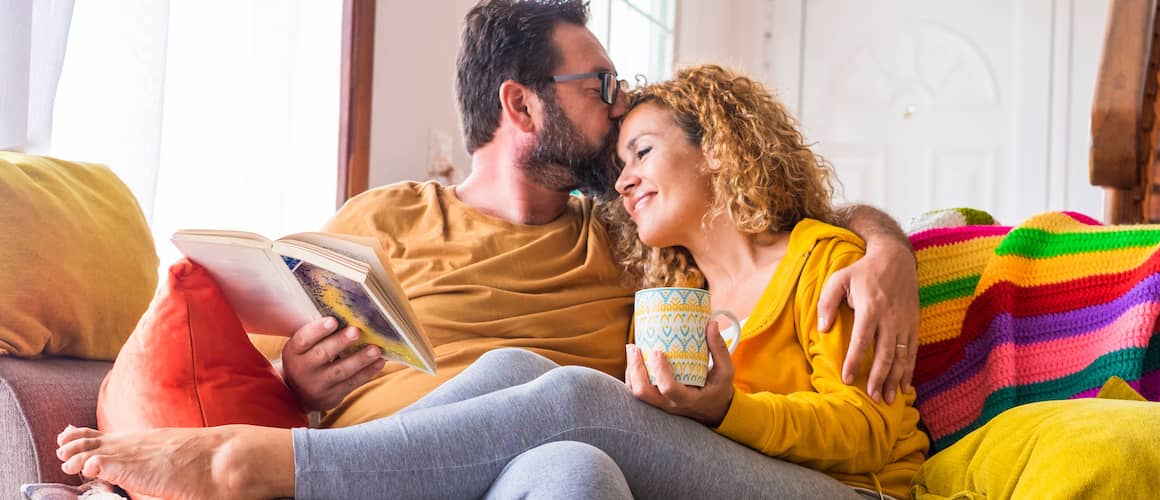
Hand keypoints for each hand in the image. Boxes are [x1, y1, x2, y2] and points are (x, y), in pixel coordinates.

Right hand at [281, 317, 386, 411]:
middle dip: (340, 342)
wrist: (298, 394)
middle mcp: (303, 369)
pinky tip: (380, 362)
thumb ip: (319, 334)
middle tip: (356, 331)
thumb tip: (348, 313)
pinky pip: (352, 383)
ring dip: (360, 359)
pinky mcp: (333, 395)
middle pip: (322, 355)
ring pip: (341, 371)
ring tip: (375, 349)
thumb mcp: (303, 348)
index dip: (318, 330)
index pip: (303, 339)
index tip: (333, 320)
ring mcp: (319, 384)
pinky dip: (368, 372)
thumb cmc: (306, 359)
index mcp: (294, 352)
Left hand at [624, 322, 735, 426]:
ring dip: (631, 372)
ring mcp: (661, 405)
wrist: (715, 410)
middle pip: (644, 393)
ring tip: (632, 349)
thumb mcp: (726, 371)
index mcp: (688, 399)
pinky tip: (634, 359)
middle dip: (636, 369)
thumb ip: (719, 348)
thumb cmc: (719, 389)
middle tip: (635, 347)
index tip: (657, 351)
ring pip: (637, 393)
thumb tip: (711, 323)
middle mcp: (670, 405)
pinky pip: (639, 391)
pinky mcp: (656, 401)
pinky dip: (633, 376)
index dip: (660, 371)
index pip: (669, 389)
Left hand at [817, 239, 918, 403]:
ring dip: (895, 380)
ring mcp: (904, 322)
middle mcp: (890, 318)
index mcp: (870, 308)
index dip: (853, 362)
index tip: (847, 380)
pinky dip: (909, 370)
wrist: (896, 258)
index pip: (862, 341)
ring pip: (901, 357)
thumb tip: (821, 329)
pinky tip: (904, 386)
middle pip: (885, 354)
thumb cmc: (862, 270)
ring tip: (888, 399)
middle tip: (871, 397)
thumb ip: (827, 303)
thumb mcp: (839, 279)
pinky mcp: (913, 324)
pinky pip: (912, 351)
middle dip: (878, 378)